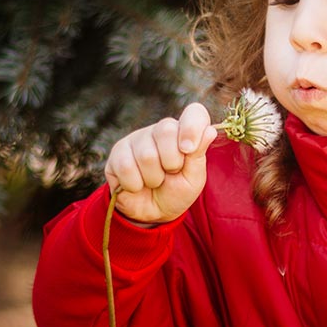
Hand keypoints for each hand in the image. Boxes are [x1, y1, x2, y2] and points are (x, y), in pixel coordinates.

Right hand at [104, 103, 218, 224]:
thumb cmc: (176, 192)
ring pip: (146, 154)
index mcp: (183, 133)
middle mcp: (159, 131)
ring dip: (153, 178)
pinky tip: (137, 185)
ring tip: (153, 181)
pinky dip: (135, 184)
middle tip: (170, 173)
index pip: (194, 113)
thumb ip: (198, 155)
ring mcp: (136, 140)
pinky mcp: (117, 154)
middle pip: (166, 131)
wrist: (152, 213)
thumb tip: (210, 131)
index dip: (193, 128)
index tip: (188, 150)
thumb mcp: (193, 178)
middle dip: (172, 162)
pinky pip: (126, 167)